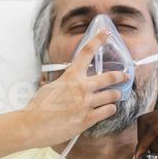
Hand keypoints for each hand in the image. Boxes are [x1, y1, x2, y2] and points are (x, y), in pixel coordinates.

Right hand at [22, 29, 127, 145]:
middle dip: (121, 75)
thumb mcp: (51, 86)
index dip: (98, 40)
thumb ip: (65, 82)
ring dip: (116, 95)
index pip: (86, 52)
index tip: (105, 33)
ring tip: (116, 95)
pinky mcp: (88, 119)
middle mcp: (81, 88)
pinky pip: (108, 111)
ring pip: (112, 95)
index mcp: (71, 76)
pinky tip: (108, 109)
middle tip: (125, 76)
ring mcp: (86, 104)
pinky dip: (110, 109)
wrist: (33, 125)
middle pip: (110, 77)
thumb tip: (70, 82)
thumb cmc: (38, 107)